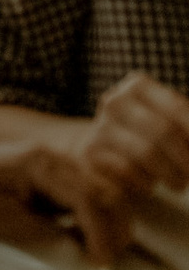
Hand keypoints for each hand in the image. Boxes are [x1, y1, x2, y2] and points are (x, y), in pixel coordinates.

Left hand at [0, 137, 132, 265]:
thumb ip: (39, 230)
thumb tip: (75, 244)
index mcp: (40, 162)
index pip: (88, 197)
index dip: (100, 232)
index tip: (99, 261)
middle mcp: (57, 159)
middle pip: (107, 194)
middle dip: (114, 231)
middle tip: (105, 263)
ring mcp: (60, 166)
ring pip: (106, 195)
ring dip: (112, 227)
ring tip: (101, 256)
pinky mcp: (60, 178)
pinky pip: (93, 198)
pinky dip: (100, 221)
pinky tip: (91, 244)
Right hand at [72, 73, 188, 200]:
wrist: (103, 155)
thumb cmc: (150, 139)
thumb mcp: (171, 123)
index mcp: (138, 87)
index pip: (178, 107)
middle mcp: (114, 102)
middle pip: (163, 131)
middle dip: (187, 159)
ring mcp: (98, 127)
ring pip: (145, 153)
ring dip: (171, 175)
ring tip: (178, 183)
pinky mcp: (90, 156)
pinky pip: (127, 172)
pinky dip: (146, 183)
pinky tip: (149, 183)